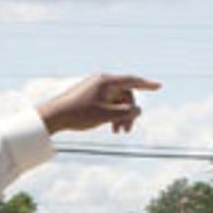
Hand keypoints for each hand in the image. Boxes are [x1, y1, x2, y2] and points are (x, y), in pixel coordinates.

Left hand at [36, 74, 160, 133]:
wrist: (53, 116)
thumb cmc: (79, 114)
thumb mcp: (107, 115)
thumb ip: (126, 113)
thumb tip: (139, 110)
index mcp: (106, 81)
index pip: (132, 80)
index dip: (147, 84)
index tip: (159, 86)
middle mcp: (101, 81)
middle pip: (124, 95)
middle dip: (128, 113)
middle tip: (126, 131)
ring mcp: (94, 88)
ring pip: (116, 101)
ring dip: (120, 116)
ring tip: (117, 132)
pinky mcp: (89, 95)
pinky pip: (107, 103)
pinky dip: (111, 114)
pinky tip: (109, 127)